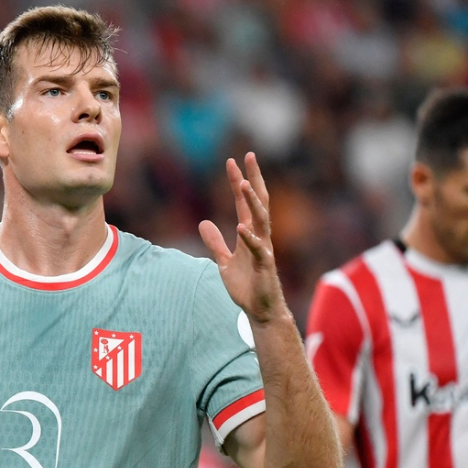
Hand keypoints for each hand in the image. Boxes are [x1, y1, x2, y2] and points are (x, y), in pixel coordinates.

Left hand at [198, 152, 285, 323]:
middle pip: (258, 202)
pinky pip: (258, 249)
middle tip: (248, 157)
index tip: (233, 161)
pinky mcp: (264, 265)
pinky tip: (241, 227)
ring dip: (253, 202)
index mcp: (249, 234)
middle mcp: (259, 236)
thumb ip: (215, 242)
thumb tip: (203, 222)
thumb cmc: (246, 286)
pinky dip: (249, 238)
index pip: (244, 202)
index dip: (238, 181)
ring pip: (261, 220)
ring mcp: (264, 249)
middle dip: (253, 179)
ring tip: (243, 184)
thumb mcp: (224, 262)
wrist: (260, 311)